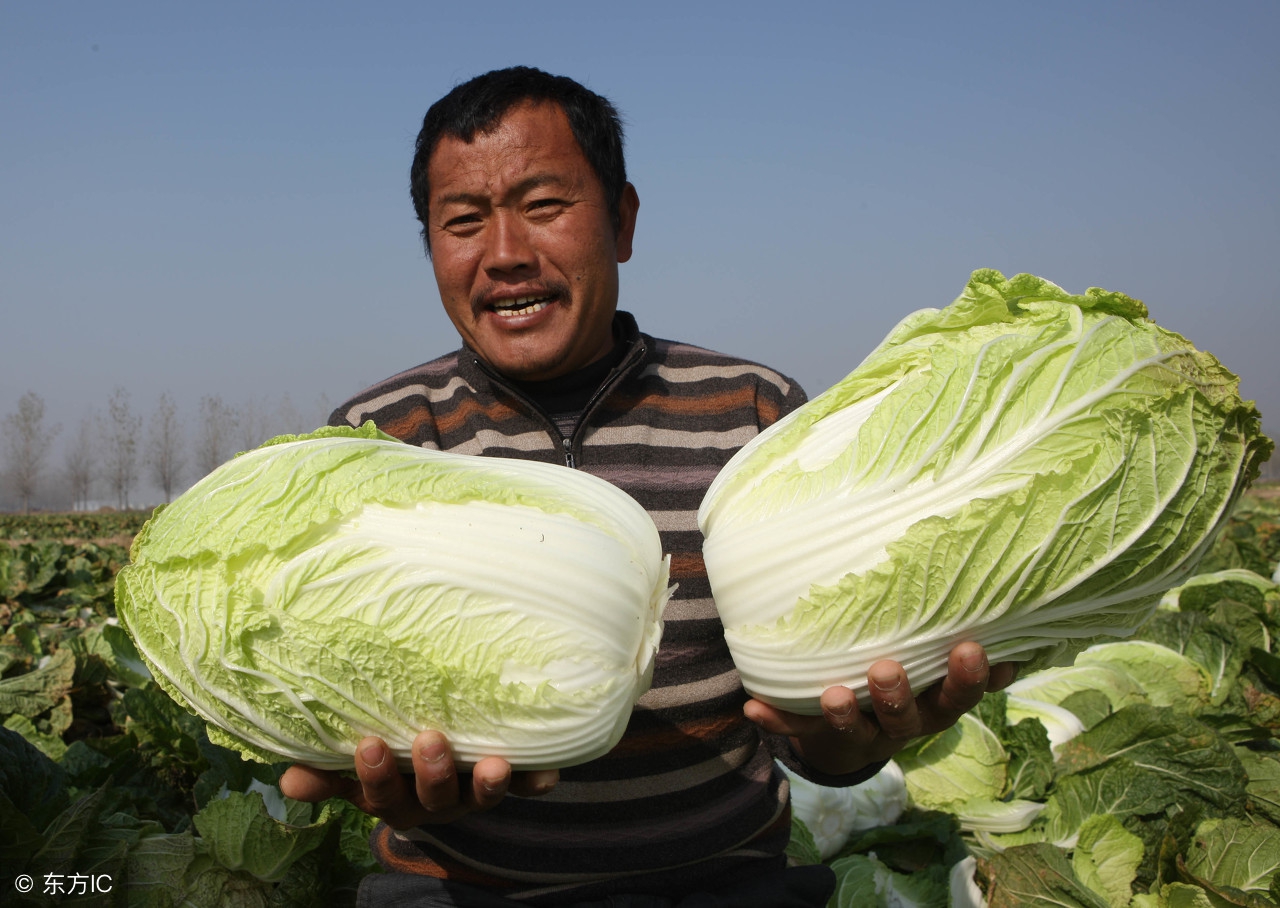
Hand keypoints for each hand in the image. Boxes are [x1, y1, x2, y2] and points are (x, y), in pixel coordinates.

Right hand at [279, 730, 558, 828]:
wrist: (444, 765)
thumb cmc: (389, 759)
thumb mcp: (356, 769)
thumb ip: (326, 773)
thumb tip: (285, 782)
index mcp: (394, 796)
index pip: (379, 793)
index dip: (374, 775)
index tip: (369, 744)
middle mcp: (434, 800)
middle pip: (432, 798)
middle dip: (431, 773)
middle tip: (430, 740)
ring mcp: (471, 792)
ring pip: (479, 795)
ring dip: (487, 783)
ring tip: (495, 764)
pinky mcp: (508, 781)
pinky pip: (525, 785)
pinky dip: (536, 782)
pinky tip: (550, 776)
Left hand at [743, 641, 1017, 776]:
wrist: (855, 735)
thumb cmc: (907, 676)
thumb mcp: (933, 664)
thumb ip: (951, 638)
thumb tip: (1000, 607)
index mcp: (934, 704)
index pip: (959, 696)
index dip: (968, 679)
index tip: (971, 649)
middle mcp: (902, 724)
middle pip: (908, 719)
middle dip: (898, 696)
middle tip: (885, 670)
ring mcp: (861, 733)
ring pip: (856, 729)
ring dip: (844, 713)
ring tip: (834, 694)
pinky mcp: (819, 734)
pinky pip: (796, 730)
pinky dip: (776, 721)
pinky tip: (754, 707)